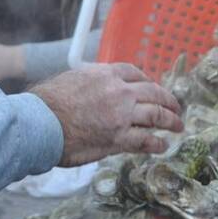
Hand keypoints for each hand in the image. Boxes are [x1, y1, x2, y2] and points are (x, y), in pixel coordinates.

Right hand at [31, 62, 183, 165]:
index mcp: (106, 74)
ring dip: (171, 121)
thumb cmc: (47, 102)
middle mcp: (119, 91)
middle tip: (176, 107)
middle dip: (168, 100)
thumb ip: (91, 81)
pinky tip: (162, 145)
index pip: (135, 72)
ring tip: (178, 126)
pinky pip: (145, 140)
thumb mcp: (72, 78)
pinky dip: (157, 143)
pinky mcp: (118, 137)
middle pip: (153, 92)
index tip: (153, 89)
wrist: (39, 122)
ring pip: (156, 115)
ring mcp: (121, 115)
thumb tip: (96, 88)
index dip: (147, 81)